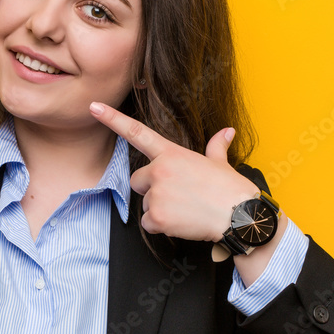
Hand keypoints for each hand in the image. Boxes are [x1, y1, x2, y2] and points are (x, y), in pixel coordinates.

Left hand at [89, 101, 260, 242]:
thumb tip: (227, 131)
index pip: (136, 132)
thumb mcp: (220, 163)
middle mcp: (160, 171)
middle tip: (176, 195)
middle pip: (137, 180)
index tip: (94, 107)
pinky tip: (181, 222)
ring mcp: (157, 194)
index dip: (112, 118)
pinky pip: (147, 223)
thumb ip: (216, 146)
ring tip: (184, 209)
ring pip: (144, 204)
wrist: (239, 216)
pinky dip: (161, 227)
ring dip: (159, 209)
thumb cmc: (231, 189)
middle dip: (151, 189)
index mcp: (171, 154)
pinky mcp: (156, 216)